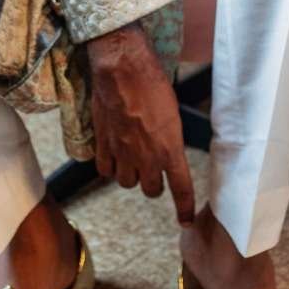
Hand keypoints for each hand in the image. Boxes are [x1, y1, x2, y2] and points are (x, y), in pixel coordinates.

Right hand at [83, 23, 195, 224]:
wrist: (122, 69)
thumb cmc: (152, 83)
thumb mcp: (173, 113)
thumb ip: (170, 139)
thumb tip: (167, 150)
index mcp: (170, 148)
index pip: (181, 188)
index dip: (184, 208)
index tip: (186, 220)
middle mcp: (147, 156)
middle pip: (152, 190)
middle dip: (155, 183)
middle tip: (154, 170)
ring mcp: (123, 153)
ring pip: (127, 183)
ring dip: (132, 176)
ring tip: (133, 161)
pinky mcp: (103, 144)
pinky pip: (105, 171)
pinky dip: (110, 168)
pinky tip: (114, 157)